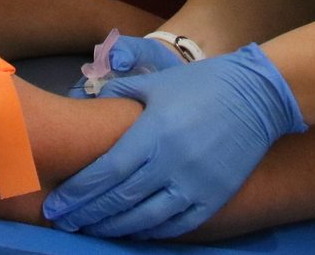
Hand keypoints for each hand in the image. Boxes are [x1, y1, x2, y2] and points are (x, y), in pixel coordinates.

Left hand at [42, 44, 305, 238]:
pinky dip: (151, 232)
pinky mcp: (215, 197)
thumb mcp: (156, 82)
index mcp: (154, 132)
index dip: (79, 193)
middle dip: (88, 214)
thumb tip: (87, 103)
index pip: (106, 172)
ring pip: (146, 219)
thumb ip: (119, 94)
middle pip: (120, 200)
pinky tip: (133, 232)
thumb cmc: (202, 84)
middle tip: (65, 222)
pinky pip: (177, 225)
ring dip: (115, 228)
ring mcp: (196, 183)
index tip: (57, 205)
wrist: (257, 96)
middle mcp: (172, 162)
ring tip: (92, 229)